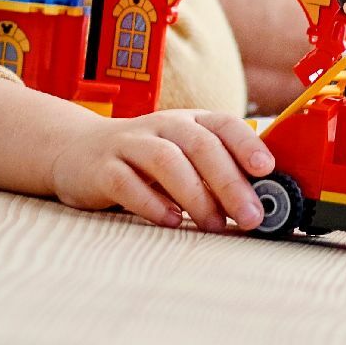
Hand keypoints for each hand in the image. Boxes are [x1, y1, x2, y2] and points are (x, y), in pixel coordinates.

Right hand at [51, 109, 273, 233]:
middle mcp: (161, 126)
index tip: (267, 169)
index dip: (247, 144)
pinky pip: (127, 183)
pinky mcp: (102, 169)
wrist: (78, 151)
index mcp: (188, 121)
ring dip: (195, 194)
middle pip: (200, 145)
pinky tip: (171, 221)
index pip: (223, 124)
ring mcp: (130, 144)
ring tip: (214, 224)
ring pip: (166, 160)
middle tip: (250, 215)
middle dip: (229, 181)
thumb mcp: (182, 156)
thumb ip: (215, 173)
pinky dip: (152, 204)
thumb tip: (261, 202)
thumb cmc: (144, 160)